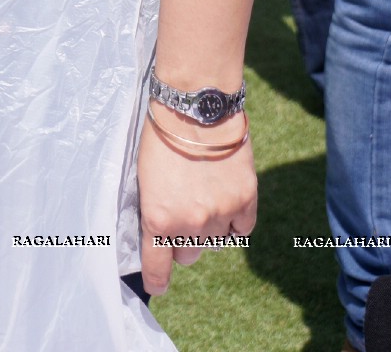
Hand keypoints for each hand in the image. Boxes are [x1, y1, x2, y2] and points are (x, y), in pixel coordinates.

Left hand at [137, 109, 255, 297]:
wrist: (195, 106)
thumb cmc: (161, 134)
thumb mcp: (144, 177)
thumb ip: (154, 211)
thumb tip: (159, 233)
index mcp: (158, 218)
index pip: (158, 267)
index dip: (157, 279)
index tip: (157, 284)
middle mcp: (190, 224)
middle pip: (189, 255)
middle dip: (184, 239)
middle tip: (182, 212)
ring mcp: (221, 214)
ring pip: (216, 242)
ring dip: (210, 226)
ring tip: (203, 194)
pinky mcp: (246, 200)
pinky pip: (242, 228)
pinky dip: (235, 218)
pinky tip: (225, 196)